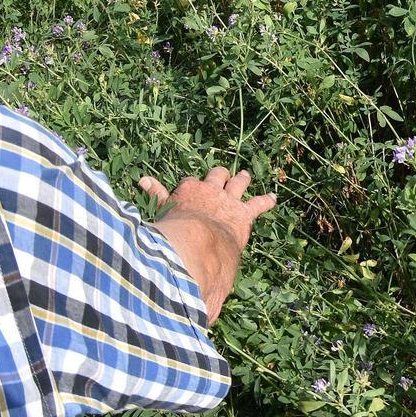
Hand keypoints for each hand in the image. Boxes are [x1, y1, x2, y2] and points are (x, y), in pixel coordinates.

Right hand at [138, 166, 276, 323]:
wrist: (197, 243)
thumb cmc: (175, 234)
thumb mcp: (162, 214)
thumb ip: (156, 198)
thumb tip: (142, 179)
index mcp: (189, 191)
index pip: (191, 182)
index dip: (192, 185)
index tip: (192, 186)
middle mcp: (211, 190)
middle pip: (217, 176)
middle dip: (220, 175)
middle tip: (223, 173)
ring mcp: (229, 201)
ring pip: (238, 184)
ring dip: (242, 180)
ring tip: (244, 176)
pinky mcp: (243, 215)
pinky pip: (258, 204)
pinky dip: (266, 201)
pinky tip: (273, 198)